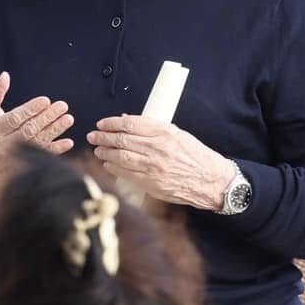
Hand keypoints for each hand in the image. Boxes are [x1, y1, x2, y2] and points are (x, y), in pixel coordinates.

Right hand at [0, 72, 74, 202]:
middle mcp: (4, 145)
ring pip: (38, 142)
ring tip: (68, 119)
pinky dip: (56, 150)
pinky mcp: (24, 167)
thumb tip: (5, 76)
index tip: (46, 100)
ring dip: (55, 130)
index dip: (30, 109)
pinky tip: (68, 142)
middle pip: (29, 130)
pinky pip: (42, 158)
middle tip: (63, 106)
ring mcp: (15, 158)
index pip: (14, 119)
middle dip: (47, 117)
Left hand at [87, 114, 236, 210]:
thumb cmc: (195, 156)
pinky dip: (114, 169)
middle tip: (93, 136)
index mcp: (164, 132)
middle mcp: (158, 148)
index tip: (102, 124)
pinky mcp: (153, 183)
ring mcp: (154, 167)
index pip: (130, 124)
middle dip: (103, 137)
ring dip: (105, 153)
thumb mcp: (177, 134)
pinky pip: (127, 174)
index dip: (112, 123)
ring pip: (121, 157)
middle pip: (122, 140)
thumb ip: (152, 128)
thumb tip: (128, 121)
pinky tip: (108, 165)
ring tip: (98, 150)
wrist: (210, 180)